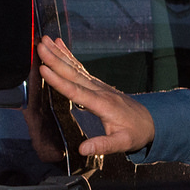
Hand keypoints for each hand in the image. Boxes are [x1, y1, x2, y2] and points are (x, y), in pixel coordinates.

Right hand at [35, 36, 155, 155]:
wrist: (150, 122)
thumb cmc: (135, 133)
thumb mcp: (122, 143)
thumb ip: (103, 145)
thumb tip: (82, 149)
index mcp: (102, 104)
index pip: (76, 91)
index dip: (59, 81)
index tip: (43, 69)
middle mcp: (99, 90)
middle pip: (73, 73)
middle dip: (55, 59)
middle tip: (39, 46)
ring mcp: (98, 85)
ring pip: (75, 67)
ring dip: (59, 53)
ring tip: (44, 40)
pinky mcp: (97, 84)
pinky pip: (80, 68)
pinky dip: (68, 56)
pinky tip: (59, 45)